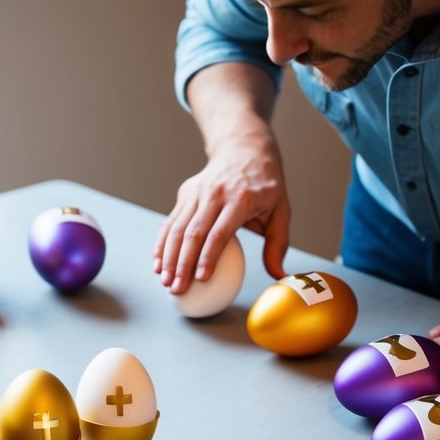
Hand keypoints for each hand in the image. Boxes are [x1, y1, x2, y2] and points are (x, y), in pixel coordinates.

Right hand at [154, 133, 289, 293]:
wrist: (244, 150)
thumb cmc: (266, 187)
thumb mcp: (281, 211)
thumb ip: (278, 244)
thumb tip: (279, 276)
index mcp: (240, 199)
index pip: (219, 232)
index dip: (208, 256)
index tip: (201, 279)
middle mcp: (215, 194)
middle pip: (193, 233)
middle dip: (182, 264)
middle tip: (177, 288)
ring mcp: (197, 192)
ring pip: (176, 228)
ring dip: (168, 257)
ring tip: (164, 281)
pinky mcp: (186, 193)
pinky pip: (170, 222)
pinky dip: (162, 244)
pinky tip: (158, 264)